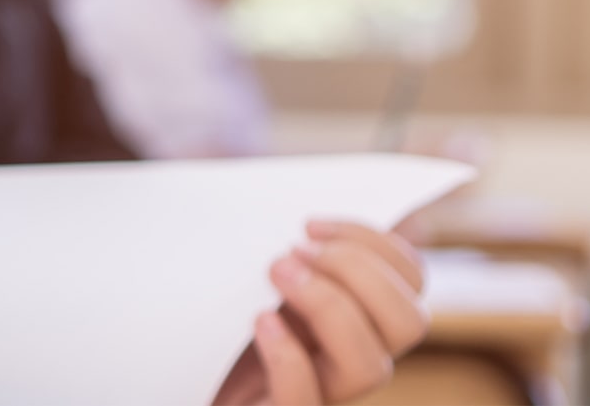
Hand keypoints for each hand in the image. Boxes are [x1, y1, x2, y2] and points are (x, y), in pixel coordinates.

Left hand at [213, 220, 427, 404]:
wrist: (177, 381)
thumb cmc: (220, 319)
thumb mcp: (261, 273)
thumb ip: (297, 246)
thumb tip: (329, 204)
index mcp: (361, 316)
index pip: (412, 280)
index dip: (376, 243)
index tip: (311, 223)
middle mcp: (353, 359)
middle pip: (409, 323)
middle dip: (360, 272)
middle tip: (295, 249)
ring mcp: (324, 394)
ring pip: (371, 368)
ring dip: (330, 306)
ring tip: (276, 273)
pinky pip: (305, 402)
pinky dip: (289, 359)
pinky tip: (261, 321)